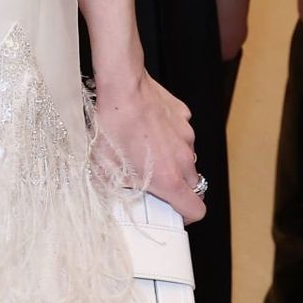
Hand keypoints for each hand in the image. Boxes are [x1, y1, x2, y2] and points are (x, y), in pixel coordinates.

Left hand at [93, 67, 205, 222]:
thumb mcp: (105, 167)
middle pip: (194, 186)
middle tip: (154, 182)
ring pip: (187, 159)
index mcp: (169, 178)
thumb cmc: (113, 125)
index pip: (197, 210)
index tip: (174, 212)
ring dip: (173, 162)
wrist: (122, 86)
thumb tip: (114, 198)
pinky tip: (148, 129)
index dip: (187, 216)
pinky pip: (181, 135)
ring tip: (147, 152)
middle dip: (177, 188)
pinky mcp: (183, 117)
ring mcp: (186, 137)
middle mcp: (184, 159)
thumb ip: (117, 189)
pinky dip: (170, 138)